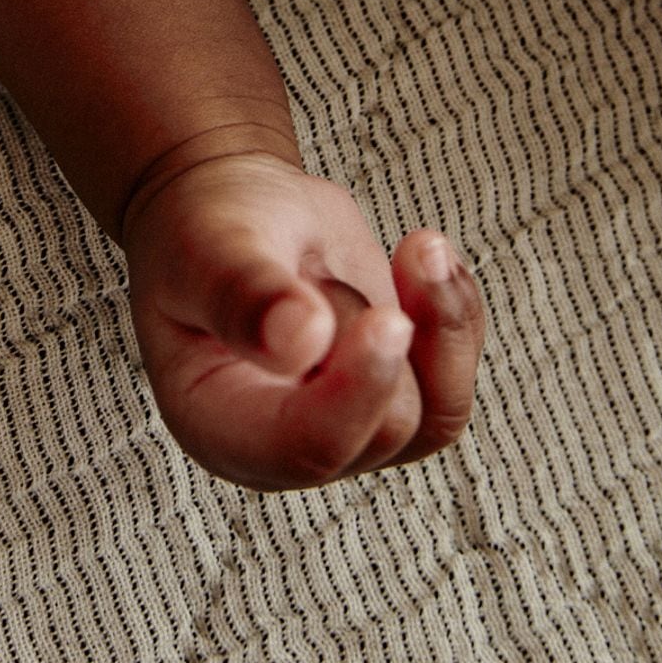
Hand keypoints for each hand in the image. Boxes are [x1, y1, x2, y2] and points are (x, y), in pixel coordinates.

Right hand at [121, 152, 483, 490]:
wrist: (238, 214)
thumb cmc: (204, 233)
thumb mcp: (209, 247)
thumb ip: (244, 294)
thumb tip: (302, 340)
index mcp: (220, 424)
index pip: (304, 448)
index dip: (357, 394)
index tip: (386, 318)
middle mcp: (286, 445)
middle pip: (383, 426)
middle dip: (372, 326)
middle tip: (323, 264)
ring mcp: (347, 427)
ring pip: (436, 415)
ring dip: (439, 323)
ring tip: (413, 247)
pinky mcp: (393, 398)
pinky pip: (453, 383)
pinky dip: (457, 316)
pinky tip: (426, 259)